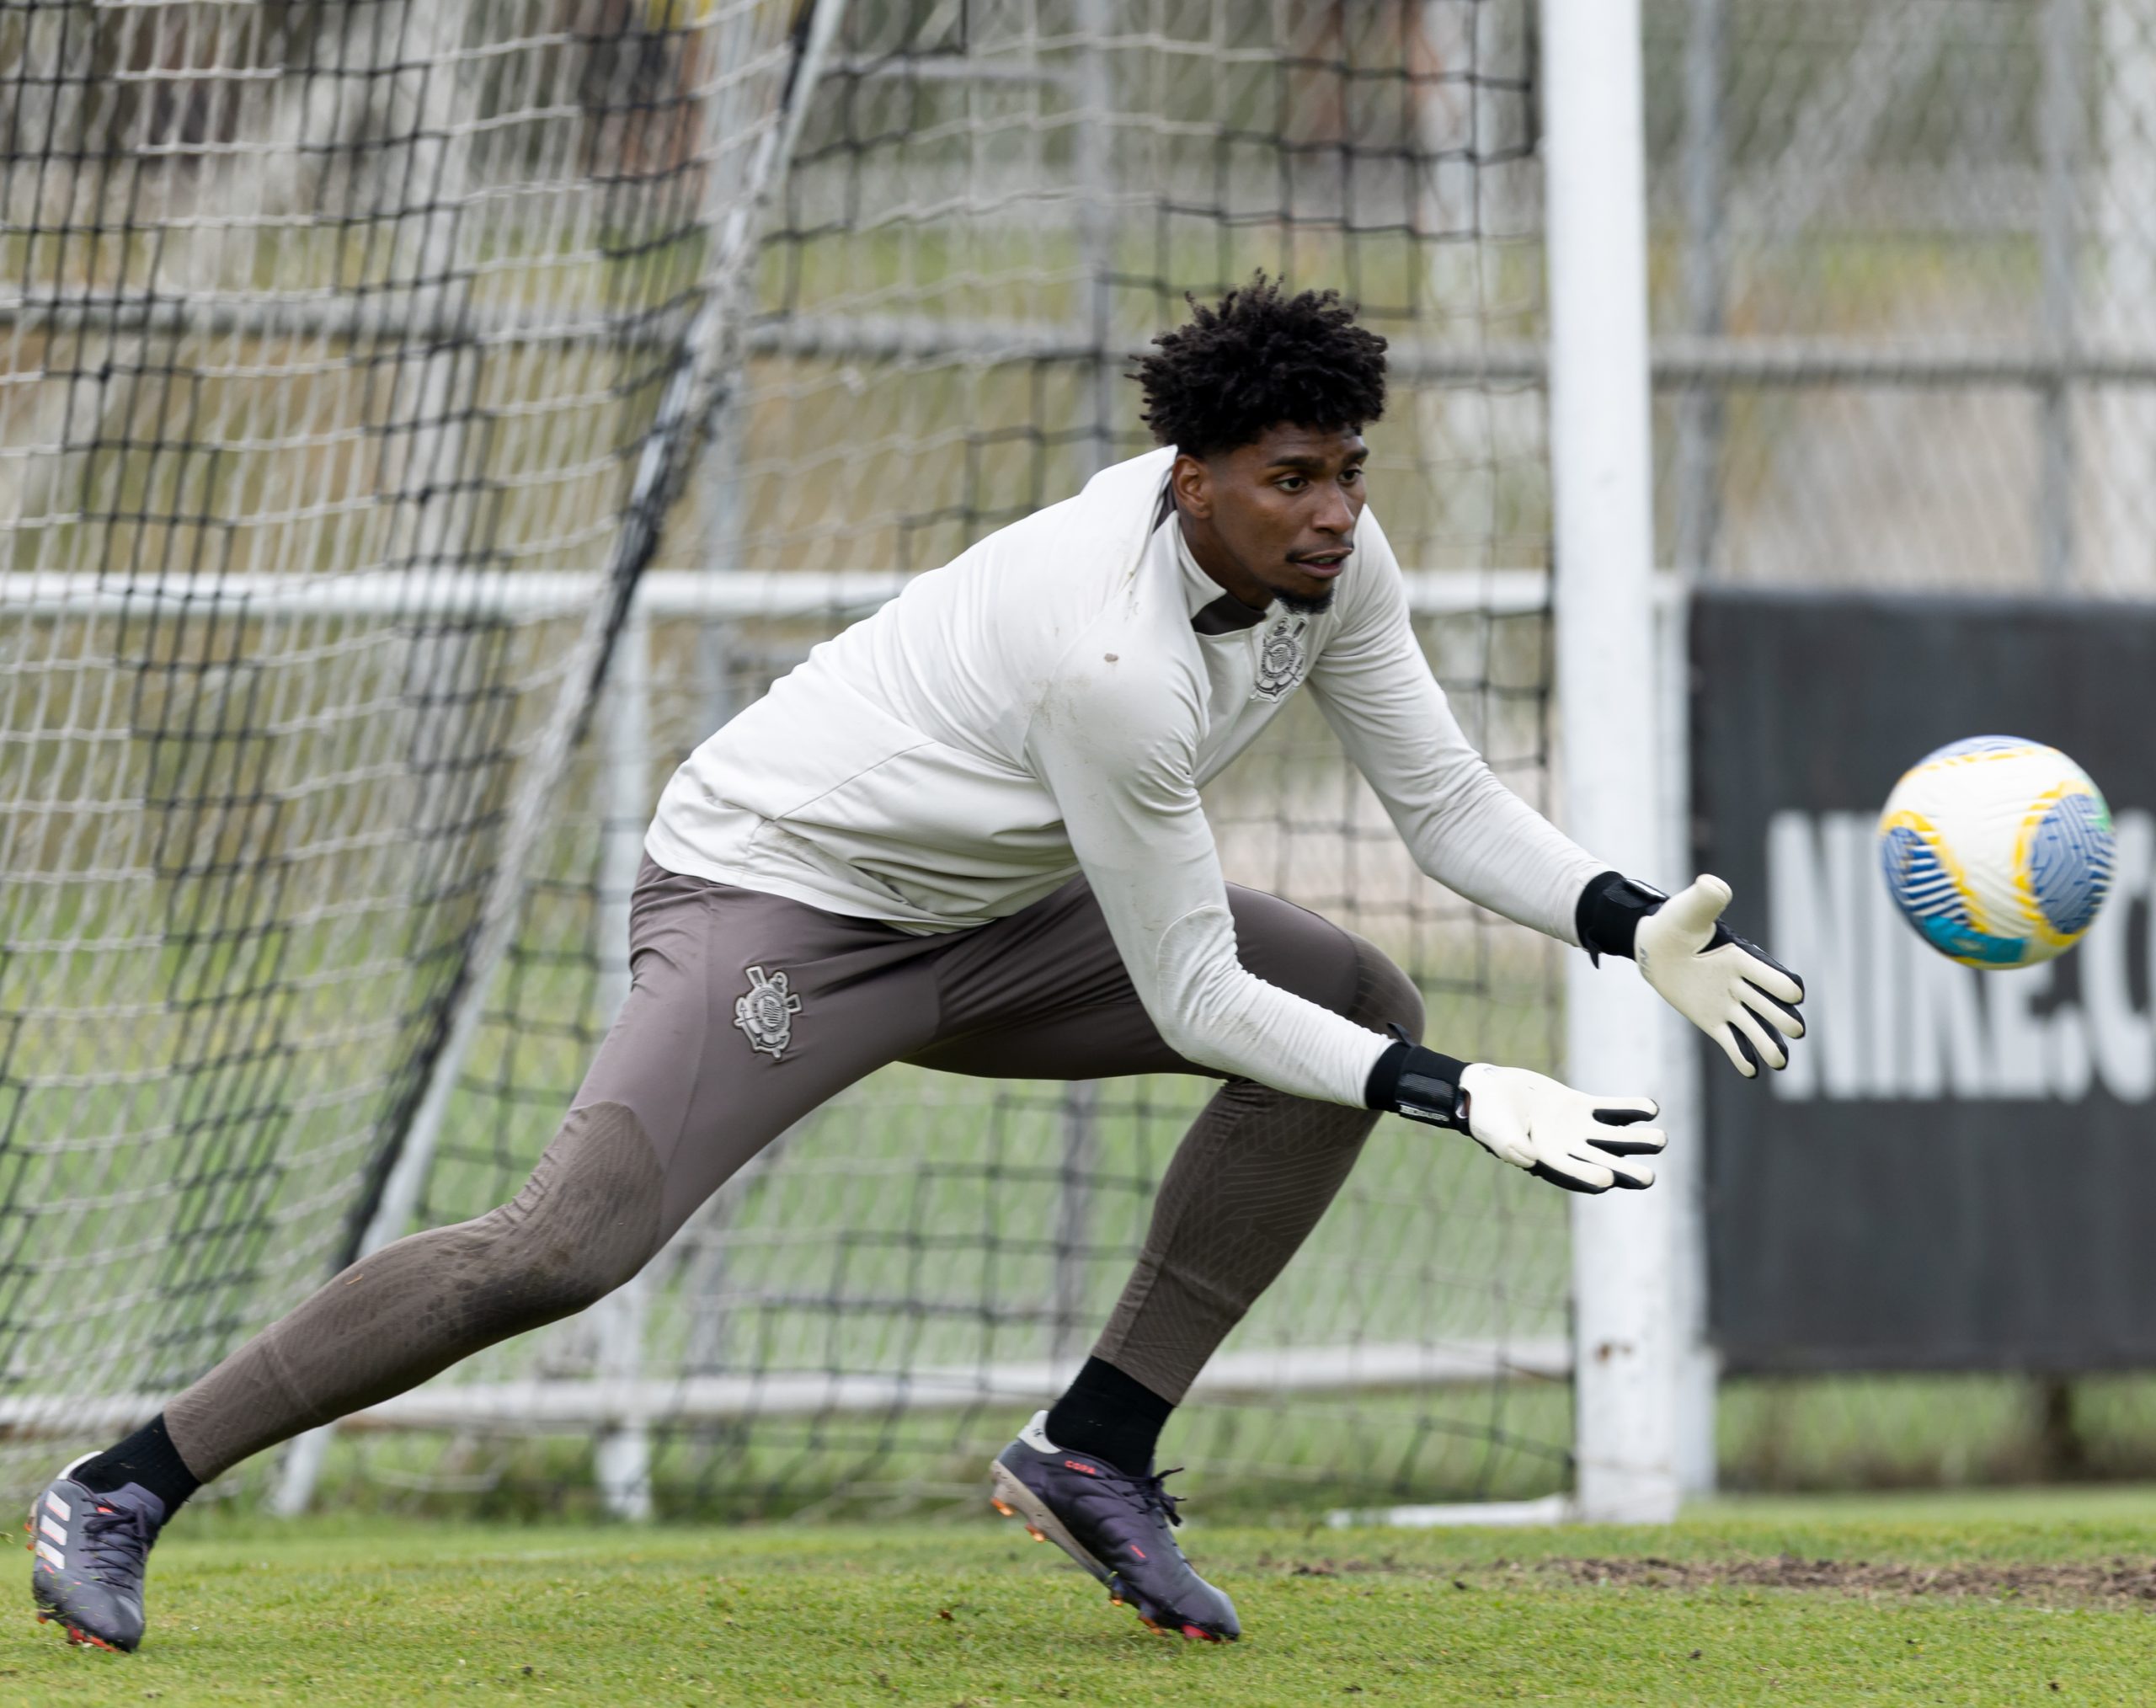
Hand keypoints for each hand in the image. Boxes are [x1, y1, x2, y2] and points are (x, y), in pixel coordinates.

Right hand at [1364, 1035, 1663, 1194]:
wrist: (1487, 1090)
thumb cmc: (1486, 1115)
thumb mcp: (1494, 1130)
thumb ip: (1510, 1145)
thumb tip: (1529, 1159)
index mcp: (1546, 1161)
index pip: (1573, 1174)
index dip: (1589, 1177)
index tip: (1606, 1179)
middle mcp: (1568, 1150)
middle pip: (1602, 1163)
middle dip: (1625, 1172)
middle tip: (1648, 1179)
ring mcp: (1577, 1129)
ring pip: (1613, 1138)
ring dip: (1637, 1141)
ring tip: (1660, 1140)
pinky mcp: (1581, 1107)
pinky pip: (1611, 1110)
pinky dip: (1630, 1110)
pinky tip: (1650, 1108)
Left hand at [1634, 875, 1805, 1077]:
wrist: (1655, 947)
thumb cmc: (1675, 923)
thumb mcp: (1688, 910)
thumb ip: (1705, 899)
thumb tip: (1715, 885)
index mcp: (1740, 957)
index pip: (1767, 973)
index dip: (1780, 983)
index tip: (1794, 994)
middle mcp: (1739, 983)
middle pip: (1767, 1004)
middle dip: (1781, 1017)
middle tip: (1796, 1031)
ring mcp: (1727, 1003)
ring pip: (1752, 1027)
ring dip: (1766, 1044)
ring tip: (1779, 1062)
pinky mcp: (1711, 1020)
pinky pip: (1730, 1040)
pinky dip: (1740, 1055)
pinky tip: (1752, 1071)